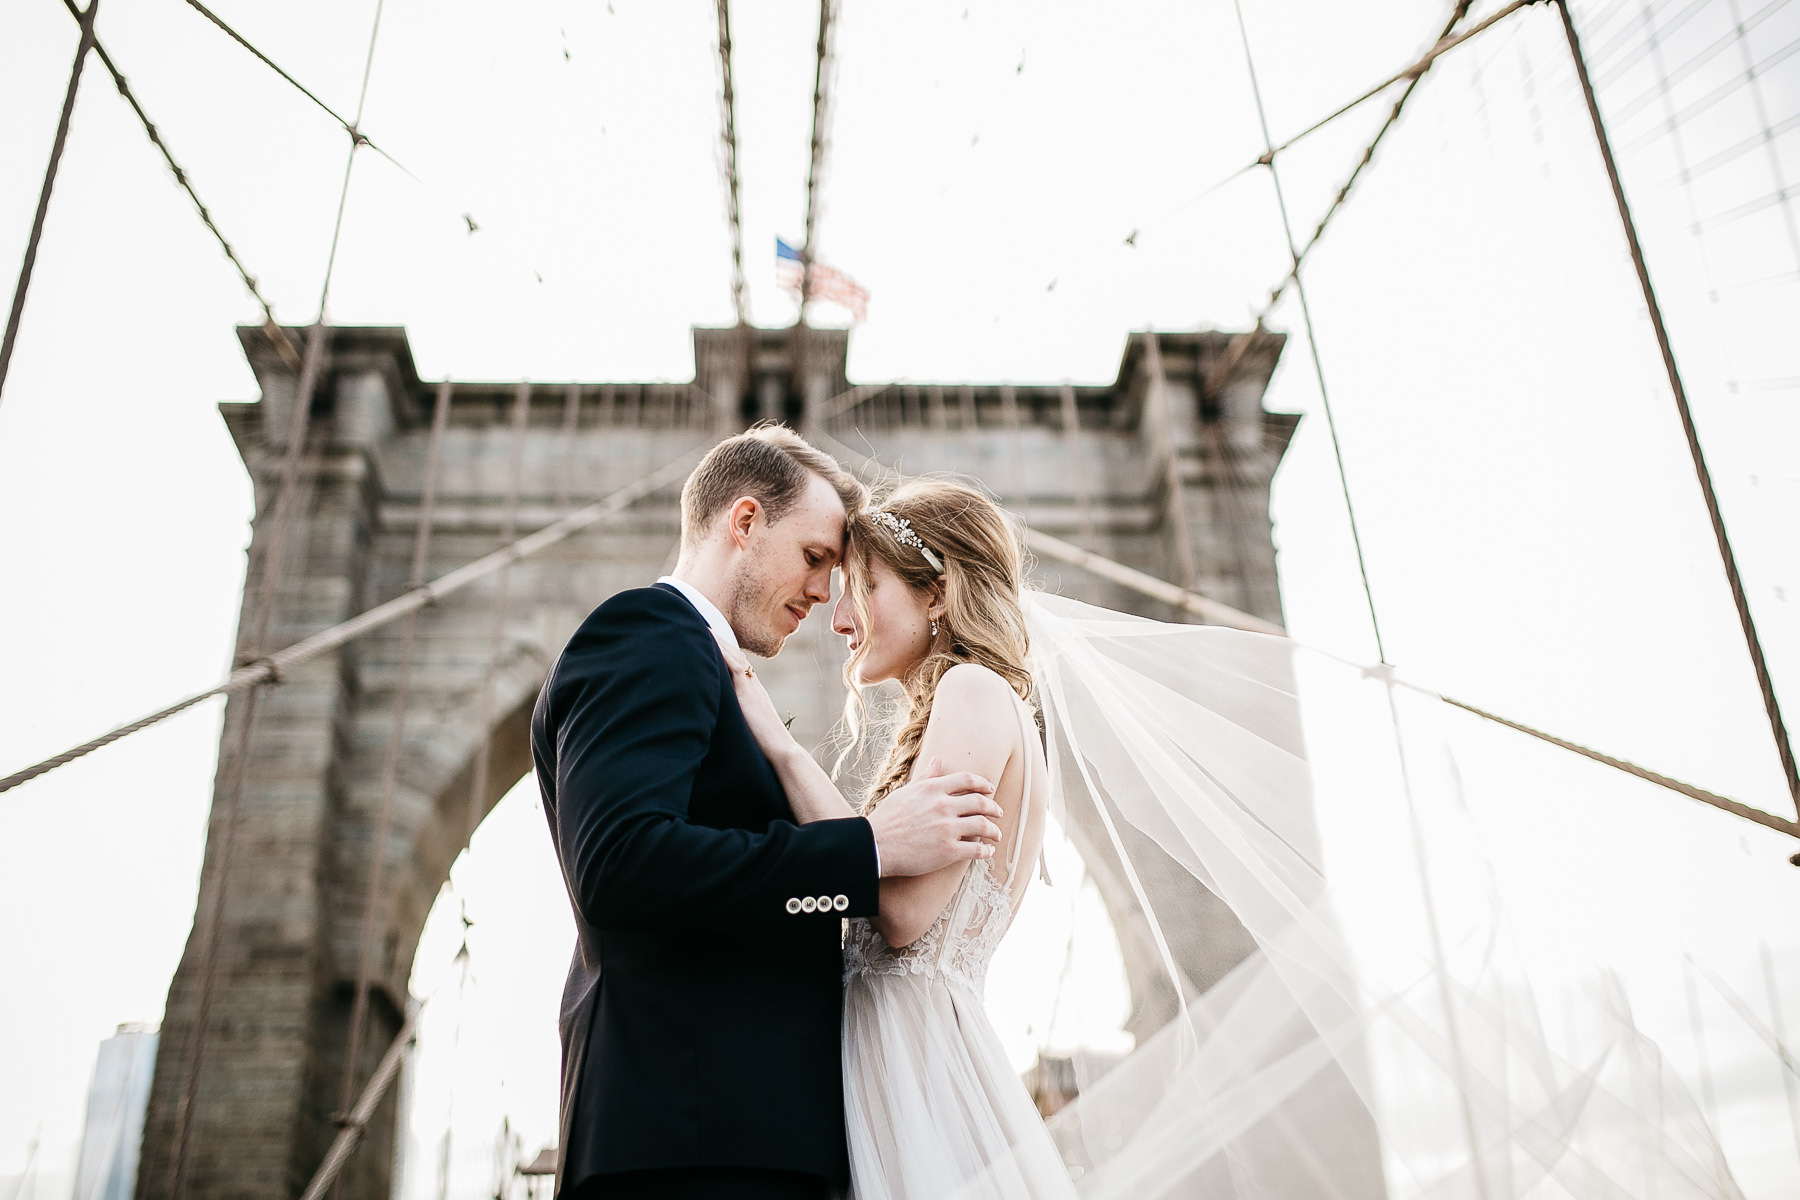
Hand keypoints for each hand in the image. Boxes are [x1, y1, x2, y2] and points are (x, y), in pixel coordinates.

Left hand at [709, 630, 795, 755]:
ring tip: (701, 625)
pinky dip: (722, 651)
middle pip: (734, 653)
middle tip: (701, 623)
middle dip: (718, 639)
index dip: (723, 649)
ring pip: (733, 655)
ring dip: (718, 640)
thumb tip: (720, 718)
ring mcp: (750, 686)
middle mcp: (752, 683)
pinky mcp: (747, 692)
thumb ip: (737, 715)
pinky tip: (709, 640)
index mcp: (752, 690)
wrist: (780, 750)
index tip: (709, 638)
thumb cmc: (765, 744)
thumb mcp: (748, 723)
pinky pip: (734, 665)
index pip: (736, 662)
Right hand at [866, 756, 1001, 876]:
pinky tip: (988, 851)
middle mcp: (943, 806)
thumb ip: (926, 777)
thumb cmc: (887, 819)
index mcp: (933, 789)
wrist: (875, 845)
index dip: (982, 784)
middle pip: (980, 802)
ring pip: (983, 825)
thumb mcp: (906, 792)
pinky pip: (976, 849)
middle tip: (998, 812)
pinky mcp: (948, 851)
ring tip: (996, 834)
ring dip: (994, 830)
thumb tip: (937, 760)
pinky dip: (986, 851)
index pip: (967, 779)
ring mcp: (947, 828)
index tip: (990, 789)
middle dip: (993, 807)